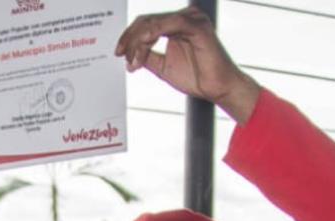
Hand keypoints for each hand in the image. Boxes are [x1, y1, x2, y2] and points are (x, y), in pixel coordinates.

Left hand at [115, 6, 259, 122]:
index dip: (129, 37)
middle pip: (147, 20)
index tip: (118, 53)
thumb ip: (147, 57)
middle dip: (130, 38)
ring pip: (154, 22)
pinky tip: (142, 51)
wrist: (216, 88)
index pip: (147, 23)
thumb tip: (129, 56)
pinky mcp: (196, 26)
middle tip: (120, 55)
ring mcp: (190, 19)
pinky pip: (167, 25)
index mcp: (176, 25)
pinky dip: (150, 38)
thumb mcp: (163, 67)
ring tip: (132, 60)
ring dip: (138, 41)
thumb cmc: (196, 77)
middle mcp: (184, 17)